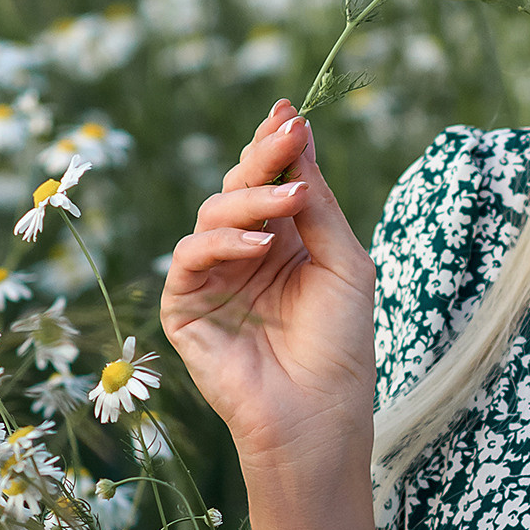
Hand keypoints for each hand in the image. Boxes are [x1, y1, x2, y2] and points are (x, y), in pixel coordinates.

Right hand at [160, 101, 378, 473]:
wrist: (320, 415)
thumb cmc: (341, 345)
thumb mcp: (345, 264)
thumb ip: (320, 206)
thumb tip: (298, 139)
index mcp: (283, 242)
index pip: (271, 181)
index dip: (276, 147)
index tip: (291, 114)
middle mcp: (243, 255)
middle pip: (238, 186)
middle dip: (262, 158)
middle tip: (287, 134)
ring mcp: (211, 280)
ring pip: (212, 213)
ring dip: (251, 199)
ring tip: (290, 202)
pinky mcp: (184, 308)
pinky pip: (190, 258)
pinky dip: (222, 243)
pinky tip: (259, 245)